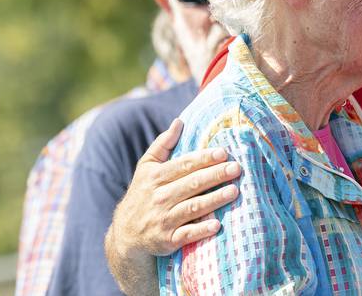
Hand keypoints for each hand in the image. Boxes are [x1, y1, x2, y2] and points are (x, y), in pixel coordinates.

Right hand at [108, 118, 240, 256]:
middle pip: (192, 184)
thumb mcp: (146, 168)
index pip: (184, 165)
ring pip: (192, 207)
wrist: (125, 235)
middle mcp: (159, 197)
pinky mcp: (167, 240)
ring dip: (214, 199)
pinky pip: (186, 234)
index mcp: (156, 177)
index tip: (223, 153)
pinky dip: (201, 229)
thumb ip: (162, 144)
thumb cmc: (143, 194)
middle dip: (215, 175)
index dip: (204, 158)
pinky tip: (217, 224)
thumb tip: (180, 121)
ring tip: (234, 191)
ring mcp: (163, 219)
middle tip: (236, 168)